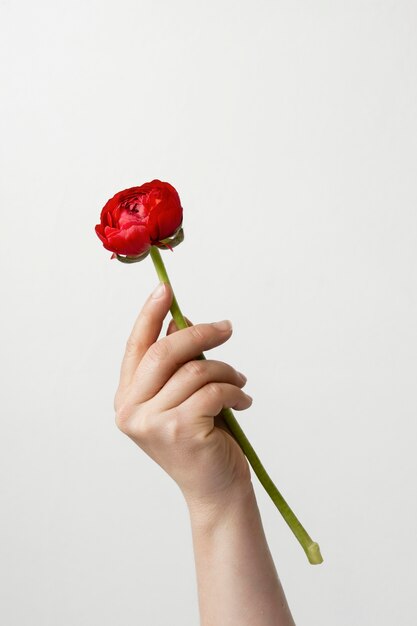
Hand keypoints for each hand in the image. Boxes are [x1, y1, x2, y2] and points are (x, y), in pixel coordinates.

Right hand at [114, 282, 252, 506]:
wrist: (215, 489)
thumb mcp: (183, 397)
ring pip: (195, 370)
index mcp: (127, 399)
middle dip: (200, 334)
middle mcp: (130, 410)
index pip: (136, 347)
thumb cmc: (200, 439)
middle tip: (227, 328)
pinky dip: (235, 390)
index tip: (166, 288)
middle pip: (164, 352)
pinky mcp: (178, 430)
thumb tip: (183, 321)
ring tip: (239, 382)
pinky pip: (213, 390)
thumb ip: (177, 364)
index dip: (150, 315)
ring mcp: (151, 422)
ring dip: (226, 371)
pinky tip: (243, 401)